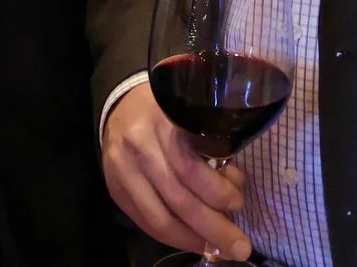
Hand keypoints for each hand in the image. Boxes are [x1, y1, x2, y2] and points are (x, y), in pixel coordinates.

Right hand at [100, 85, 253, 258]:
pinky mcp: (116, 190)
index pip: (190, 168)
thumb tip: (234, 186)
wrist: (120, 108)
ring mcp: (123, 171)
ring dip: (194, 238)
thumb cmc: (166, 113)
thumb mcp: (190, 115)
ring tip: (218, 249)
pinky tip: (193, 241)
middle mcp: (139, 147)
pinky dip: (173, 237)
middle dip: (214, 227)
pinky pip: (145, 223)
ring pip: (160, 218)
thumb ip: (210, 145)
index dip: (218, 193)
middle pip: (178, 199)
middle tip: (240, 246)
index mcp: (162, 123)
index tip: (238, 203)